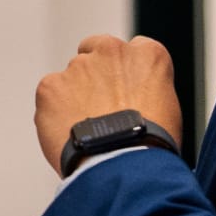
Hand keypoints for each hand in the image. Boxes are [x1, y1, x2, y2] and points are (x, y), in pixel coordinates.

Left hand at [34, 34, 183, 175]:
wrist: (122, 165)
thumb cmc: (148, 145)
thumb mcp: (166, 109)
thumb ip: (145, 90)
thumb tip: (131, 99)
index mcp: (146, 55)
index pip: (132, 50)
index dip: (124, 73)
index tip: (122, 91)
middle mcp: (112, 51)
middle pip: (94, 53)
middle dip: (94, 76)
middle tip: (98, 109)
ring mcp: (78, 66)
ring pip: (69, 77)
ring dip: (73, 96)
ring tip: (85, 129)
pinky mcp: (50, 85)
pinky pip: (49, 97)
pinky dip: (54, 113)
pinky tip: (68, 134)